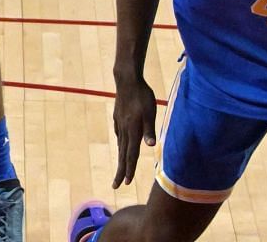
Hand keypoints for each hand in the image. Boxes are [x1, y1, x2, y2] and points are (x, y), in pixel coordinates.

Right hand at [111, 73, 157, 187]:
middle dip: (120, 171)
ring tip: (119, 169)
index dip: (128, 169)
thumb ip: (149, 129)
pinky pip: (120, 135)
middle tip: (115, 185)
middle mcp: (124, 130)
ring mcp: (120, 123)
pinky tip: (121, 144)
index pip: (130, 154)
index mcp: (133, 130)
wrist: (127, 80)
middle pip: (122, 154)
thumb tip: (151, 145)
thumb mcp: (150, 112)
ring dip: (120, 159)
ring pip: (120, 145)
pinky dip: (121, 144)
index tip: (125, 182)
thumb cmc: (142, 96)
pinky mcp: (118, 117)